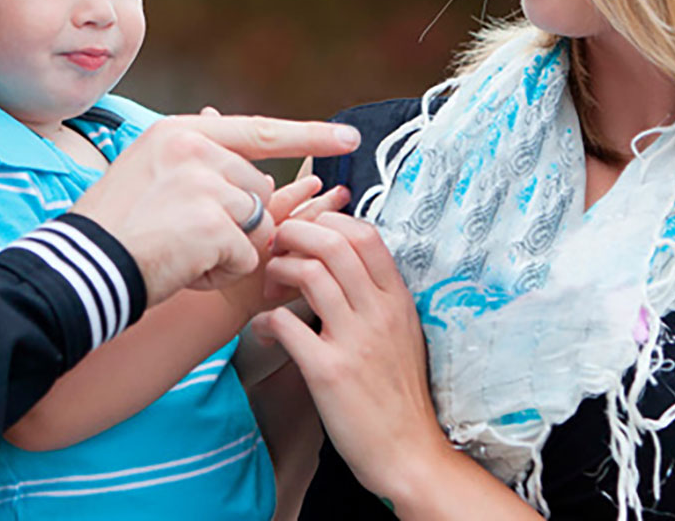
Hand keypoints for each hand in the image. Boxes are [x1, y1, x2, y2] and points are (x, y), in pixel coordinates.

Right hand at [69, 114, 359, 305]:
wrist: (80, 268)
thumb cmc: (112, 230)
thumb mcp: (146, 170)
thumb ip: (195, 157)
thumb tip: (229, 131)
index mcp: (179, 131)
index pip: (258, 130)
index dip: (308, 134)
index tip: (348, 138)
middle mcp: (194, 146)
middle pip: (257, 189)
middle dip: (235, 221)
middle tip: (183, 236)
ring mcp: (204, 182)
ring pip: (254, 223)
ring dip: (227, 249)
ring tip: (179, 250)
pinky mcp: (212, 221)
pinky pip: (245, 254)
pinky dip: (220, 272)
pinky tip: (183, 267)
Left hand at [251, 213, 450, 500]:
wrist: (408, 452)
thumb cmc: (397, 392)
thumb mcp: (401, 332)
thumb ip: (376, 295)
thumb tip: (338, 259)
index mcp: (397, 299)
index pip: (364, 232)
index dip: (326, 222)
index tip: (304, 237)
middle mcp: (379, 313)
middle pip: (332, 242)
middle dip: (294, 234)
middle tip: (276, 251)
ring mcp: (355, 340)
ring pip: (308, 272)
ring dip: (277, 271)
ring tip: (270, 290)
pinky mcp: (329, 371)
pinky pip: (285, 323)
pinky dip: (265, 321)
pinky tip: (265, 332)